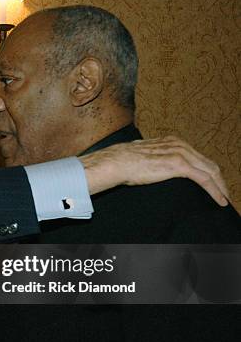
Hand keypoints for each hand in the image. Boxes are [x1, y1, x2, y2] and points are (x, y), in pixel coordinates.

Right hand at [80, 136, 229, 205]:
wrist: (117, 162)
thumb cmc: (124, 162)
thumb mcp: (144, 157)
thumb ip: (154, 158)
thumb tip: (153, 166)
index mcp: (172, 141)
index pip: (198, 157)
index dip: (209, 171)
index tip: (214, 183)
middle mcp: (180, 144)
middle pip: (208, 163)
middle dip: (219, 179)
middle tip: (225, 193)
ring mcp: (181, 153)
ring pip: (210, 170)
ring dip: (220, 186)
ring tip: (224, 198)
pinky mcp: (179, 165)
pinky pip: (204, 178)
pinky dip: (215, 190)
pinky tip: (219, 200)